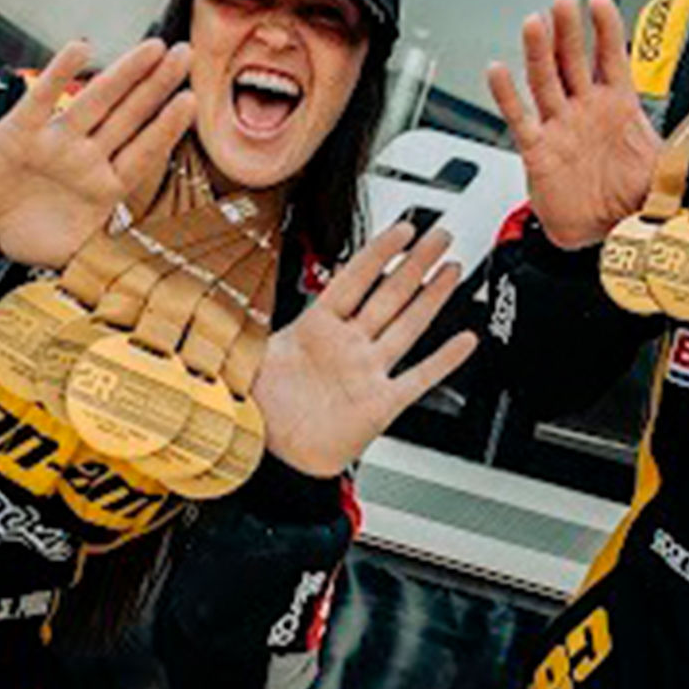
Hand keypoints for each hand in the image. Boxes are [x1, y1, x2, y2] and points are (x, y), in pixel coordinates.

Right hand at [0, 38, 195, 267]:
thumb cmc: (33, 229)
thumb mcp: (75, 250)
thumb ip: (105, 260)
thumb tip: (134, 284)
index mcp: (105, 183)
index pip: (144, 151)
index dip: (166, 128)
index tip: (191, 102)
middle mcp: (86, 156)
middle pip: (129, 116)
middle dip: (157, 86)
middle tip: (185, 55)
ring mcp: (56, 142)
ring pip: (96, 102)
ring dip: (124, 74)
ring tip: (153, 48)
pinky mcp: (20, 132)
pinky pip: (42, 100)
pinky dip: (59, 75)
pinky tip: (81, 49)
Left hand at [254, 222, 475, 477]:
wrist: (271, 459)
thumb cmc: (261, 410)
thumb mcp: (248, 359)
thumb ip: (247, 328)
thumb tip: (224, 303)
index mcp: (317, 328)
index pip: (354, 279)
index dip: (379, 252)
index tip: (401, 229)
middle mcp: (348, 346)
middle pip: (390, 294)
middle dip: (416, 263)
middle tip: (440, 237)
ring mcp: (367, 371)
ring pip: (407, 325)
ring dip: (431, 297)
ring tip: (452, 269)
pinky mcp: (380, 403)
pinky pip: (417, 377)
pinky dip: (443, 360)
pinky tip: (464, 341)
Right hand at [486, 0, 661, 249]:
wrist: (609, 233)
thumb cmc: (633, 198)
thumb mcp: (667, 168)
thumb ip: (685, 151)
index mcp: (618, 108)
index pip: (610, 58)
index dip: (606, 29)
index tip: (599, 1)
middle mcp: (586, 111)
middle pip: (573, 61)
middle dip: (569, 31)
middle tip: (563, 3)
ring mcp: (561, 127)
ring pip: (546, 81)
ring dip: (539, 52)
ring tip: (534, 24)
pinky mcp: (538, 151)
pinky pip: (521, 119)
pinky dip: (508, 95)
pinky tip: (498, 71)